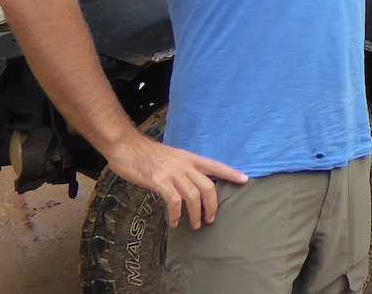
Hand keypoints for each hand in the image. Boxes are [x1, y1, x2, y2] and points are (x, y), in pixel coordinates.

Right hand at [105, 133, 248, 229]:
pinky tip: (174, 222)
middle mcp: (185, 165)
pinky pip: (174, 201)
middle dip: (212, 205)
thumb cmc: (147, 154)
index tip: (245, 180)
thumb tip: (191, 184)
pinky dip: (175, 214)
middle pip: (208, 186)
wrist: (126, 146)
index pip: (216, 165)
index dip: (230, 173)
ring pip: (193, 196)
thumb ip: (183, 169)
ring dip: (196, 214)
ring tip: (195, 225)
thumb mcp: (172, 157)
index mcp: (190, 158)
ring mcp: (172, 173)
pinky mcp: (159, 181)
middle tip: (211, 219)